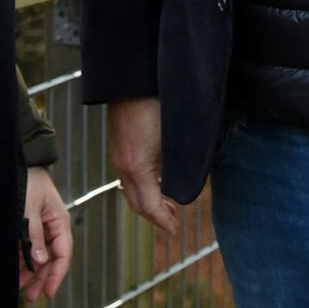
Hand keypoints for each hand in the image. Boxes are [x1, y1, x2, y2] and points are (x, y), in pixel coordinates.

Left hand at [18, 166, 72, 301]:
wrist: (18, 162)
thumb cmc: (28, 181)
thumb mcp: (29, 210)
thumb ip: (34, 236)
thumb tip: (40, 261)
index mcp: (60, 221)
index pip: (63, 254)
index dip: (57, 275)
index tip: (48, 292)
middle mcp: (53, 227)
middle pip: (52, 259)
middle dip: (42, 279)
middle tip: (32, 297)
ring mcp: (42, 227)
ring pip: (40, 256)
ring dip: (31, 272)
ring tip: (21, 288)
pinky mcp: (29, 225)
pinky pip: (30, 247)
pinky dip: (24, 260)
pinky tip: (17, 271)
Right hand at [108, 97, 179, 234]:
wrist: (135, 77)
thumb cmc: (159, 103)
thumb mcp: (176, 139)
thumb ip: (180, 164)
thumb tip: (189, 183)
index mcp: (137, 167)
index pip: (149, 206)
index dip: (162, 221)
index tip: (175, 230)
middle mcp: (123, 164)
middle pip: (137, 202)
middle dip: (155, 215)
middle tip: (173, 221)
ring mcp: (119, 153)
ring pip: (131, 188)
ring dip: (148, 200)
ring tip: (167, 203)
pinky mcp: (119, 143)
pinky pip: (128, 174)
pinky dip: (142, 185)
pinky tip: (156, 179)